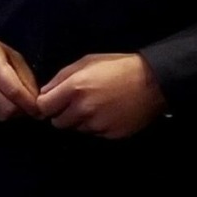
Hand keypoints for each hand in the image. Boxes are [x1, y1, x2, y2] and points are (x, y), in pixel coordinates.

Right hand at [0, 36, 39, 124]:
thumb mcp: (11, 56)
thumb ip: (26, 78)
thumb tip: (37, 101)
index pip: (14, 91)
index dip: (30, 104)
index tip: (40, 110)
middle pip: (7, 108)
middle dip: (21, 111)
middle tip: (26, 106)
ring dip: (10, 114)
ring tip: (12, 104)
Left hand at [37, 53, 167, 138]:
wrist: (153, 82)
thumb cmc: (118, 67)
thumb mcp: (87, 62)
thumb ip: (61, 77)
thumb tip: (44, 92)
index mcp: (74, 88)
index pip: (44, 107)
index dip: (46, 104)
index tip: (52, 102)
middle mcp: (83, 109)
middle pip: (58, 122)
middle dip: (62, 114)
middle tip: (76, 104)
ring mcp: (97, 124)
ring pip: (76, 129)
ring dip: (80, 121)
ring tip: (96, 107)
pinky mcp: (110, 135)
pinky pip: (94, 134)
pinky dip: (97, 126)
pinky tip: (108, 113)